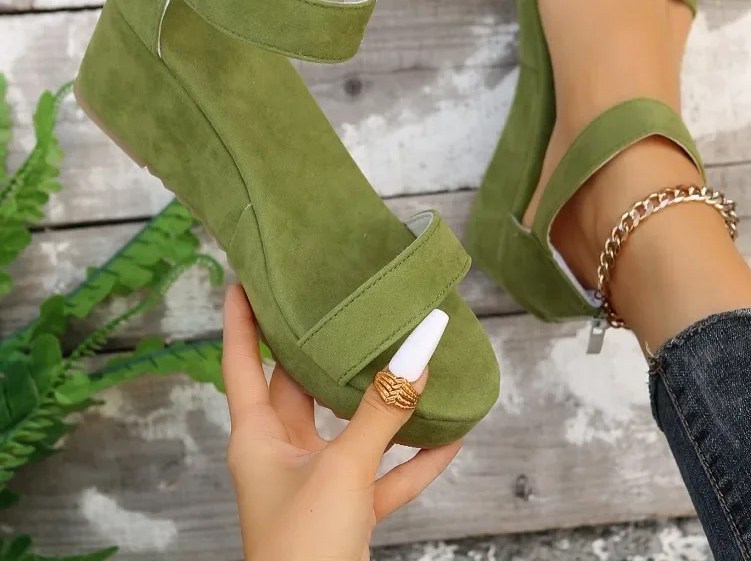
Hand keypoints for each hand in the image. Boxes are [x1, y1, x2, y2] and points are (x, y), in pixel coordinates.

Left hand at [222, 284, 460, 560]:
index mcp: (257, 436)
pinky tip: (448, 438)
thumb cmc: (303, 549)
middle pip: (302, 386)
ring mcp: (315, 484)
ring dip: (382, 404)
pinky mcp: (346, 513)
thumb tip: (418, 357)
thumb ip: (382, 413)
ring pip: (350, 429)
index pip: (240, 361)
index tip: (246, 279)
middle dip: (325, 350)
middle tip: (347, 305)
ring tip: (410, 361)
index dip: (241, 320)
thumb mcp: (341, 471)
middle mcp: (281, 453)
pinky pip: (382, 474)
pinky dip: (411, 459)